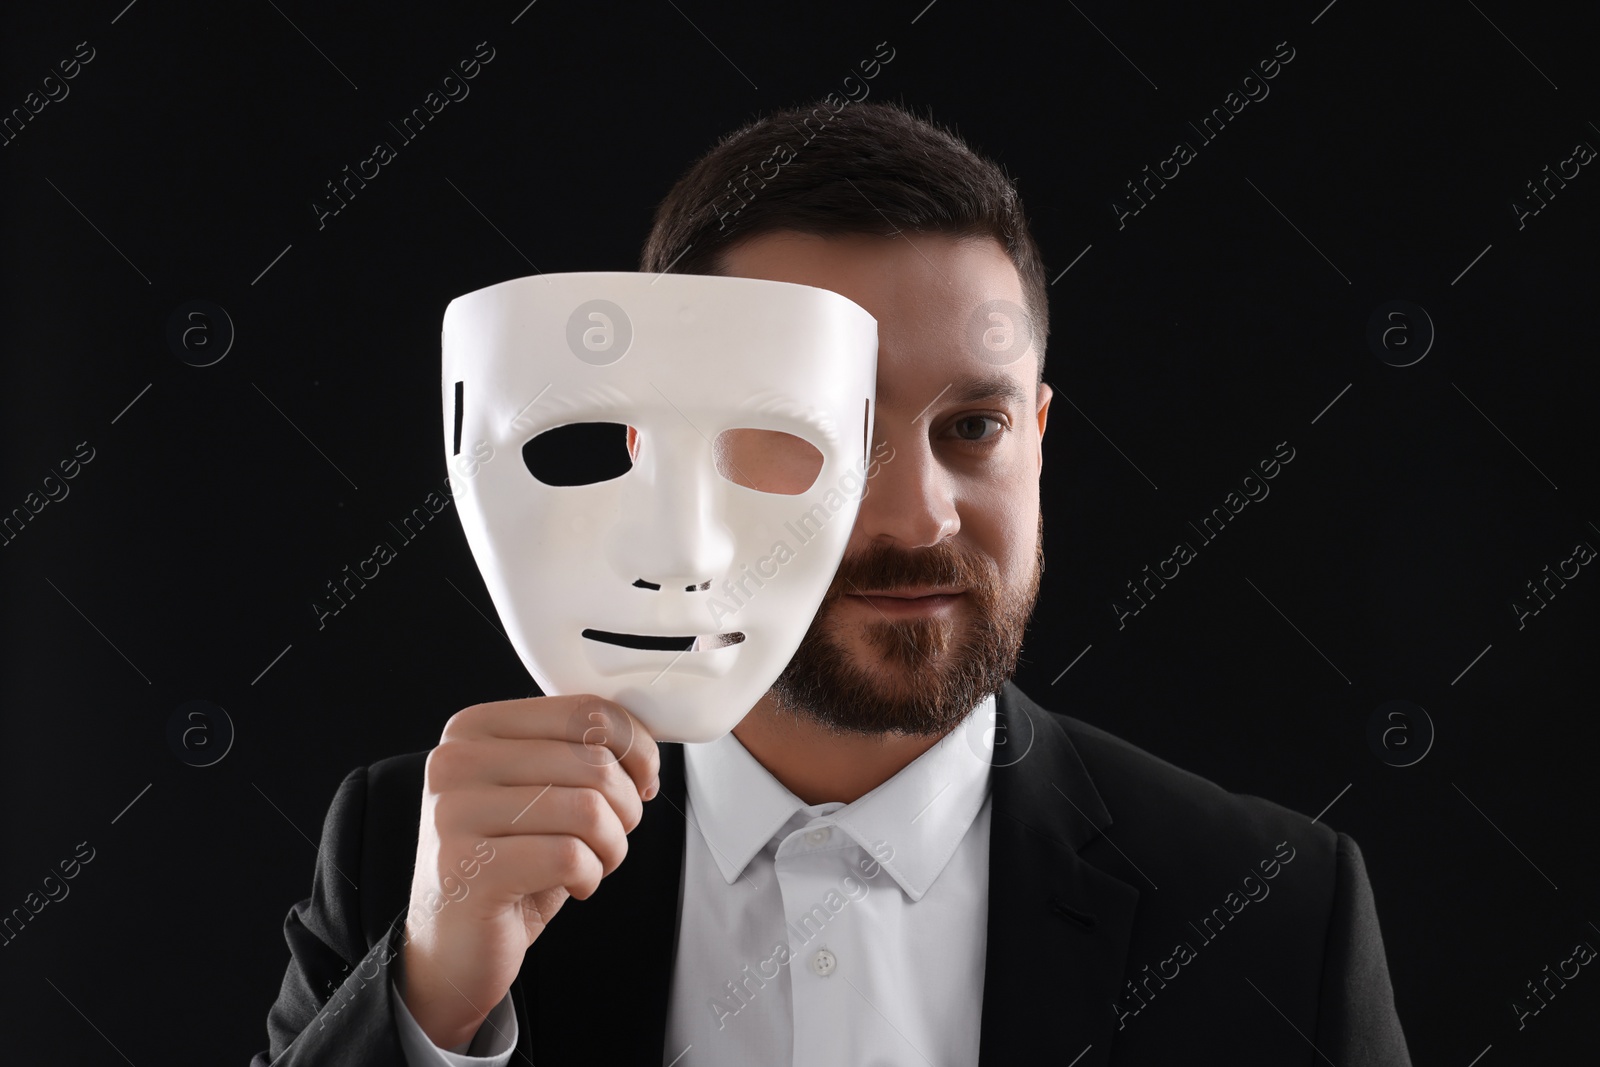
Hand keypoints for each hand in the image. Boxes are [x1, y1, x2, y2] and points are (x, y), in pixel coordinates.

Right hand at [398, 695, 659, 1048]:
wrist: (453, 948)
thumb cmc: (511, 865)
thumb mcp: (544, 794)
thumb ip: (577, 754)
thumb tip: (643, 744)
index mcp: (476, 728)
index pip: (585, 710)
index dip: (636, 748)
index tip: (643, 782)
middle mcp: (456, 761)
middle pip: (593, 761)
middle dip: (627, 807)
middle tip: (612, 836)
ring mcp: (454, 813)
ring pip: (588, 809)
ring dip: (612, 845)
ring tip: (593, 863)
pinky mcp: (466, 867)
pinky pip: (570, 857)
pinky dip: (590, 875)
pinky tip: (573, 886)